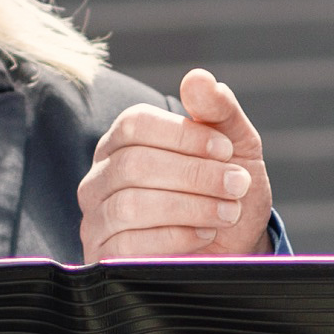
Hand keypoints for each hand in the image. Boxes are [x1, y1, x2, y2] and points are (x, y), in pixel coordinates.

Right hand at [80, 71, 274, 260]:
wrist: (235, 245)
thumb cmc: (228, 189)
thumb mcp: (235, 144)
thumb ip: (218, 110)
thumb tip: (198, 78)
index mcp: (125, 138)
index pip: (136, 123)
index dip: (184, 135)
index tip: (226, 149)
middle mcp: (102, 174)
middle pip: (134, 164)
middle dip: (195, 175)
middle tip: (236, 185)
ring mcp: (97, 216)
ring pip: (129, 205)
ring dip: (190, 208)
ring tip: (227, 212)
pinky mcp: (103, 255)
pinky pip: (128, 245)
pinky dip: (176, 239)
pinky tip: (204, 235)